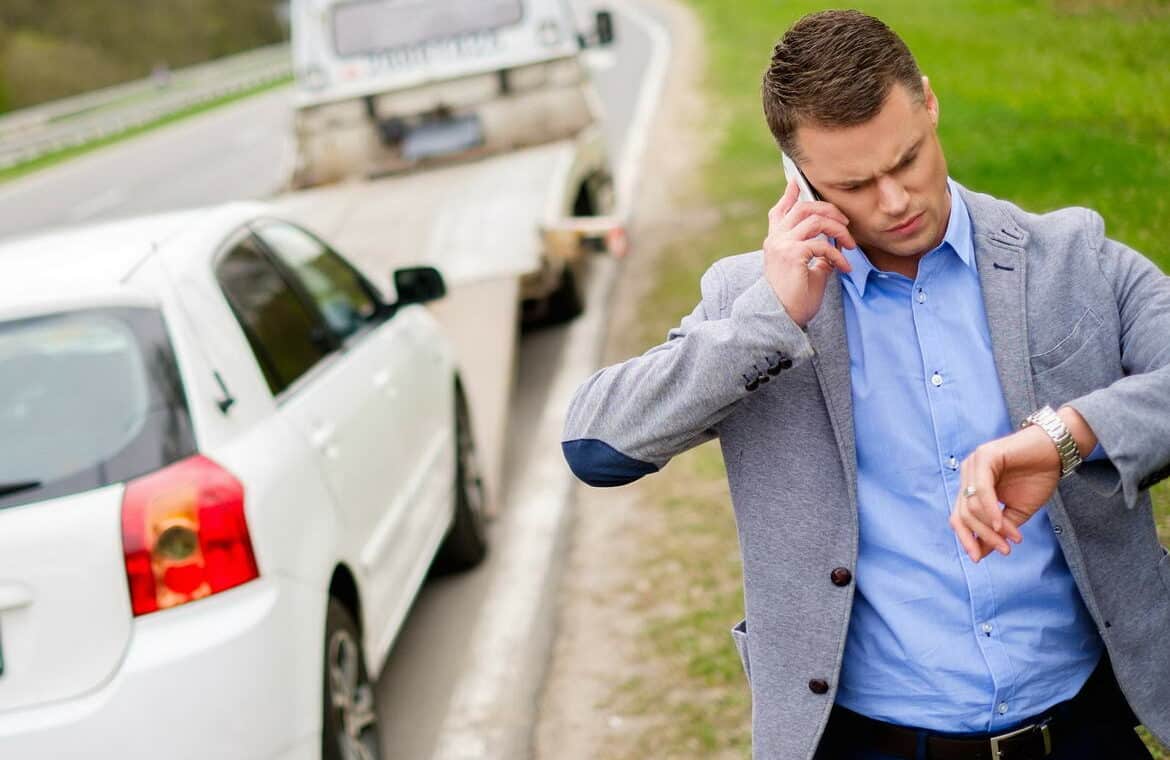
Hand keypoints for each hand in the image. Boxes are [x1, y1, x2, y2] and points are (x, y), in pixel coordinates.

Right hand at [763, 179, 856, 327]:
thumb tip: (830, 247)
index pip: (779, 211)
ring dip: (838, 230)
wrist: (781, 319)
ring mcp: (782, 245)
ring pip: (815, 219)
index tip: (796, 180)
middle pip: (804, 208)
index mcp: (775, 242)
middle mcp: (775, 239)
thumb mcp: (806, 271)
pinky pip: (822, 244)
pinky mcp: (792, 254)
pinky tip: (844, 267)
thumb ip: (814, 254)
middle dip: (829, 210)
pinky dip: (838, 255)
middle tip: (846, 224)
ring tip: (849, 245)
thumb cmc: (794, 300)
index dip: (789, 194)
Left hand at [949, 426, 1061, 561]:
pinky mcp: (984, 457)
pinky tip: (1003, 525)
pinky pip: (982, 491)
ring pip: (971, 506)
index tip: (979, 559)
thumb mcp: (1017, 512)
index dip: (967, 539)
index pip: (959, 517)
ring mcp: (973, 464)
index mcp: (971, 487)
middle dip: (982, 537)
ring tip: (1012, 539)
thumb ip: (998, 529)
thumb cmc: (1037, 478)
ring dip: (992, 528)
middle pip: (963, 514)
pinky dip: (991, 511)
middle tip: (1003, 551)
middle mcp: (968, 475)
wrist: (1056, 452)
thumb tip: (980, 553)